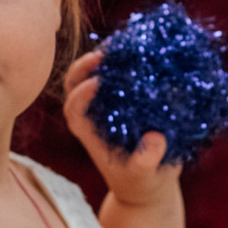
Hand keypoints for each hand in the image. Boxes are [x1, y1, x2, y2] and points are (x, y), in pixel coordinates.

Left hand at [62, 50, 176, 210]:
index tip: (97, 82)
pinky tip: (141, 48)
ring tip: (123, 43)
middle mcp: (91, 113)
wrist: (150, 184)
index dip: (80, 93)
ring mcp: (105, 103)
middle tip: (104, 53)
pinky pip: (117, 74)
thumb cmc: (141, 182)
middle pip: (75, 83)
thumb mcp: (144, 174)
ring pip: (95, 73)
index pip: (73, 107)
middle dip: (85, 66)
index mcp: (87, 131)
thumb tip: (154, 140)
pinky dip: (123, 60)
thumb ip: (146, 161)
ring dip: (105, 57)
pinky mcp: (123, 98)